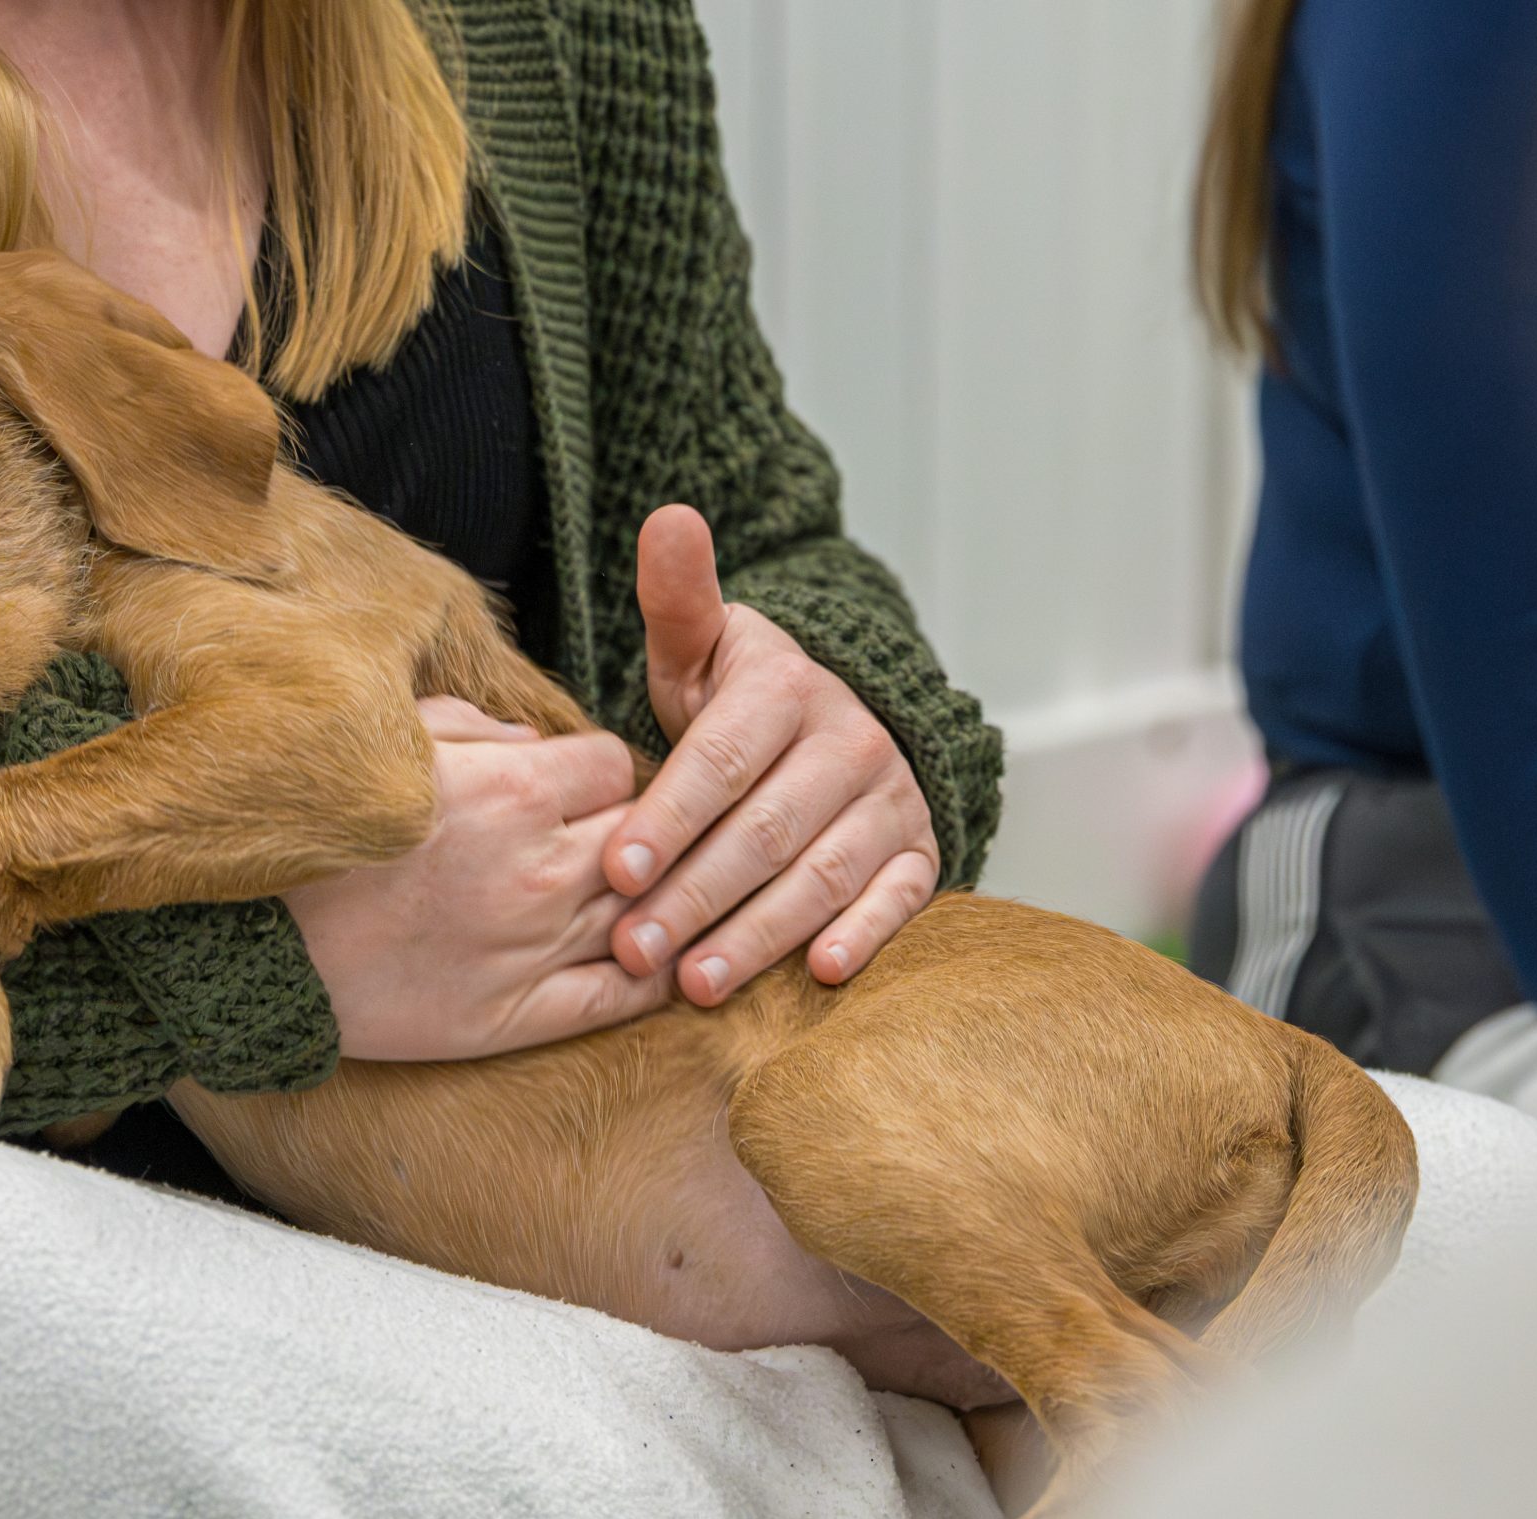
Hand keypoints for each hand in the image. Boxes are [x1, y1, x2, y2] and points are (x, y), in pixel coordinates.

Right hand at [285, 698, 672, 1059]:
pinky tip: (648, 962)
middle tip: (596, 840)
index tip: (575, 789)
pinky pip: (624, 996)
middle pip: (644, 834)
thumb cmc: (315, 838)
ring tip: (623, 897)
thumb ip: (469, 728)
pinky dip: (650, 977)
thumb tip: (534, 738)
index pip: (616, 765)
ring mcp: (535, 947)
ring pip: (645, 908)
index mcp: (510, 789)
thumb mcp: (385, 751)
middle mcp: (538, 868)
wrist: (258, 946)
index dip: (598, 774)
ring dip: (641, 899)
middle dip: (627, 831)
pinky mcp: (519, 1015)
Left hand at [605, 506, 937, 1003]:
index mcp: (786, 689)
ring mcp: (890, 797)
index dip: (669, 816)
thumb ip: (677, 598)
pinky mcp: (920, 848)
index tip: (615, 869)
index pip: (720, 759)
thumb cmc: (737, 700)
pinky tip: (819, 973)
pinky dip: (866, 935)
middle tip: (632, 949)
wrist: (832, 719)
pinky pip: (900, 897)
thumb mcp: (701, 649)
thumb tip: (668, 516)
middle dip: (695, 895)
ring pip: (823, 873)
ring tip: (694, 983)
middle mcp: (850, 741)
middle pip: (765, 829)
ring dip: (760, 932)